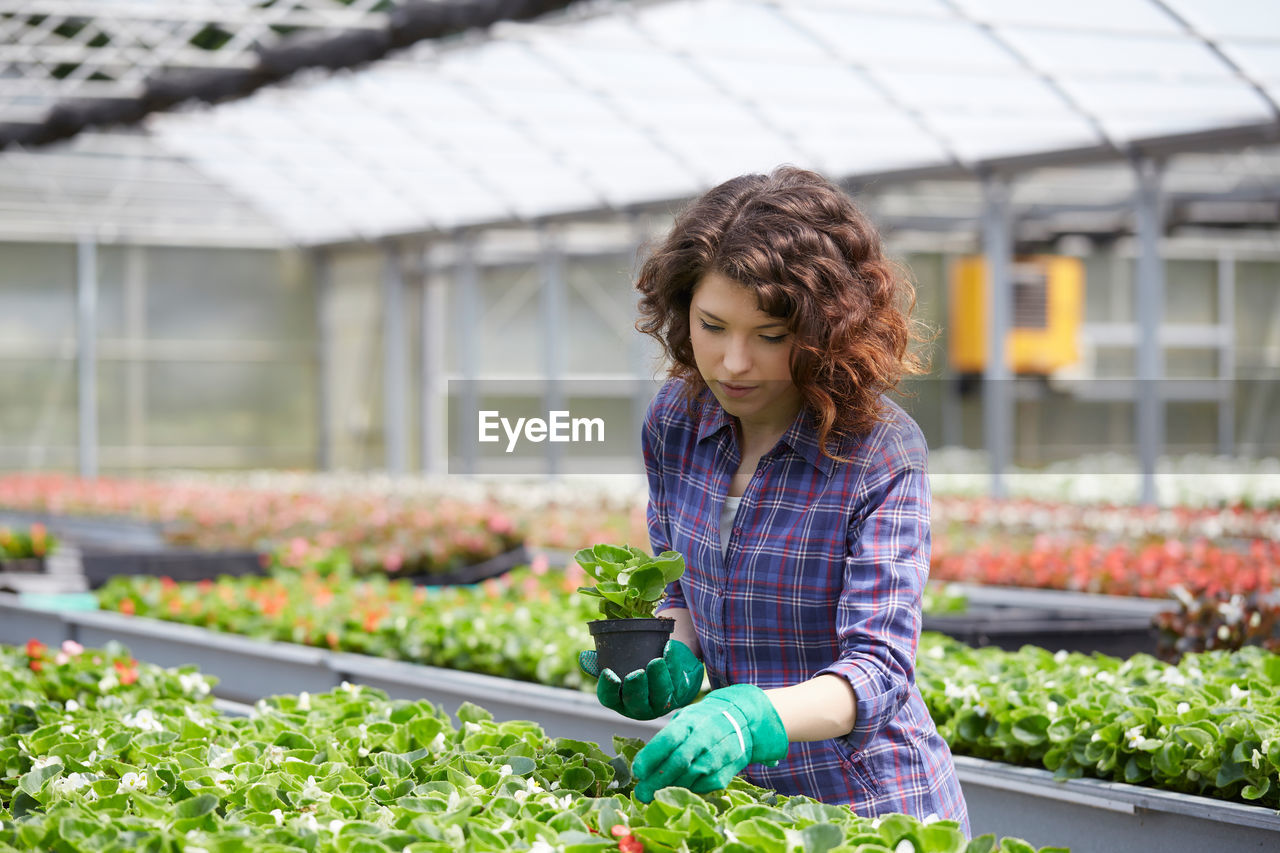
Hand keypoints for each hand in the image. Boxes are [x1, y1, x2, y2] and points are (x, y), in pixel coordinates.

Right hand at [577, 640, 702, 720]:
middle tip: (637, 673)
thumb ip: (602, 659)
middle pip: (636, 703)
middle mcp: (641, 706)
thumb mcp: (622, 663)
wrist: (672, 664)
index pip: (609, 699)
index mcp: (621, 699)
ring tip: (656, 661)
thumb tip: (585, 658)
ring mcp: (662, 701)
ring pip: (661, 696)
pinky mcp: (681, 691)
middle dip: (636, 689)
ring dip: (659, 679)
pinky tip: (669, 647)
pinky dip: (674, 663)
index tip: (609, 674)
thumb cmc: (640, 664)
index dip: (608, 689)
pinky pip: (679, 680)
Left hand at [631, 683, 787, 801]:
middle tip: (641, 793)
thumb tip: (643, 766)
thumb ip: (667, 739)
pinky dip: (691, 789)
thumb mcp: (686, 718)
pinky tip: (680, 789)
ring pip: (693, 776)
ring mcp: (721, 752)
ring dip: (671, 788)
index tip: (638, 771)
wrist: (744, 719)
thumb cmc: (704, 720)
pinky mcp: (730, 768)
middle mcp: (707, 735)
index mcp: (692, 720)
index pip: (669, 739)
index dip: (651, 757)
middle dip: (657, 780)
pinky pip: (707, 784)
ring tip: (655, 794)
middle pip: (680, 761)